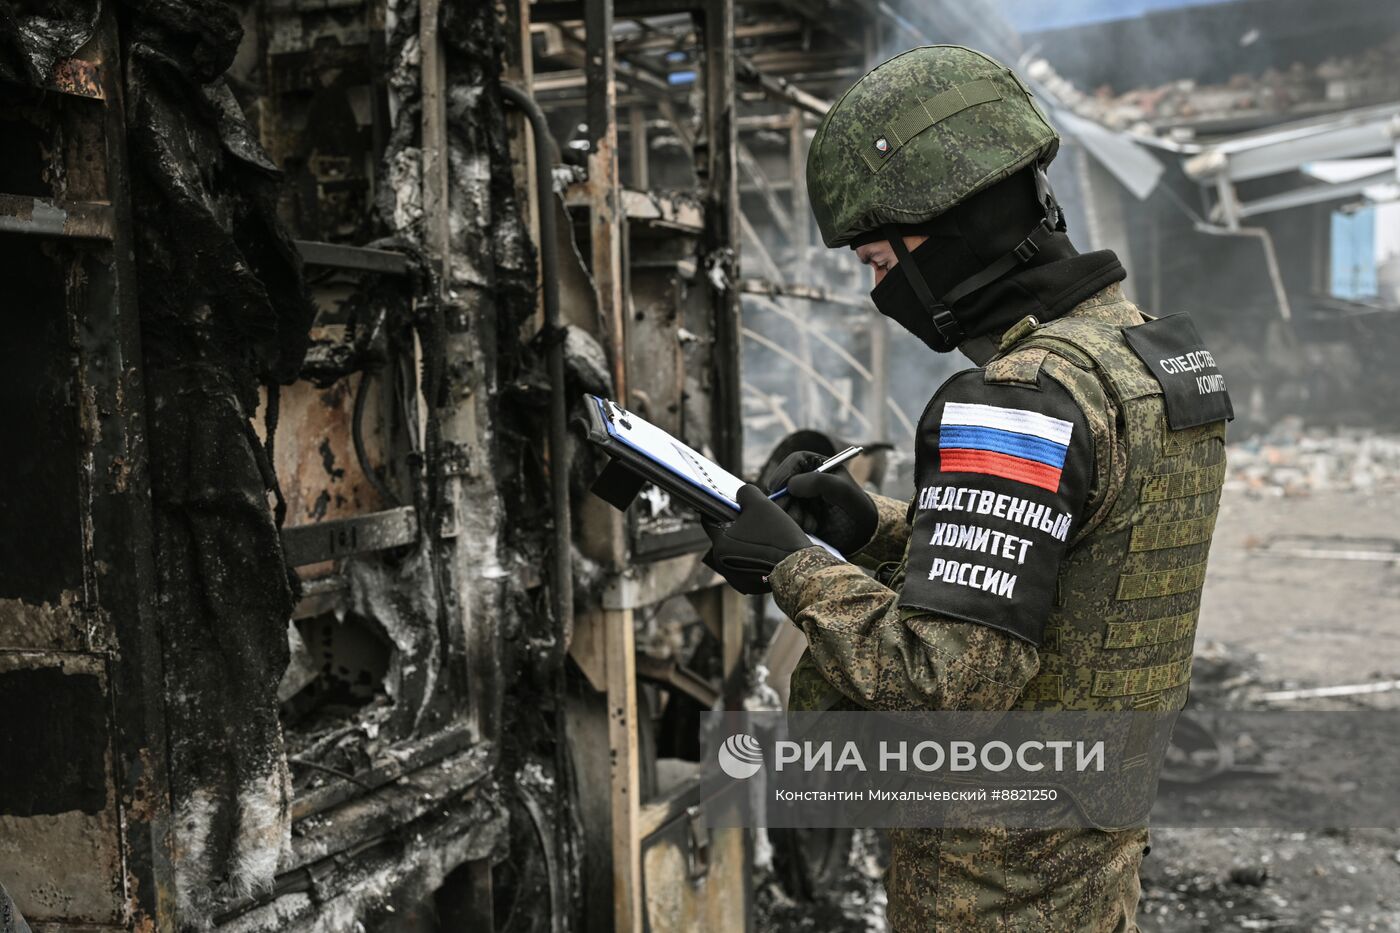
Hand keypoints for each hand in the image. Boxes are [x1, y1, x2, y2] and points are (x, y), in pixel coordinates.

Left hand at [703, 484, 813, 594]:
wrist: (800, 566)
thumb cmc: (778, 535)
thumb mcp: (761, 505)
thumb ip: (745, 494)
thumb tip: (741, 495)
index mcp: (720, 546)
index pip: (709, 522)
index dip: (719, 509)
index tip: (730, 505)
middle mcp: (722, 565)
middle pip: (724, 538)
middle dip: (736, 527)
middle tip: (754, 520)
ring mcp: (736, 578)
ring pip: (735, 552)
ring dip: (745, 543)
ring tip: (764, 536)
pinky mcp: (749, 586)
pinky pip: (746, 566)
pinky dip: (754, 557)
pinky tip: (768, 551)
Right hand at [762, 451, 876, 555]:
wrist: (863, 533)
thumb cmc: (856, 506)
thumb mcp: (842, 490)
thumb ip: (818, 482)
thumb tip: (790, 485)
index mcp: (817, 465)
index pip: (794, 462)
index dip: (784, 472)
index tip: (777, 486)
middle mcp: (807, 479)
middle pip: (782, 483)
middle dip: (784, 498)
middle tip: (788, 510)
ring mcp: (801, 498)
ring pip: (783, 502)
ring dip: (792, 513)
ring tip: (811, 522)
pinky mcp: (800, 515)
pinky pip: (788, 517)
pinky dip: (797, 523)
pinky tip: (813, 527)